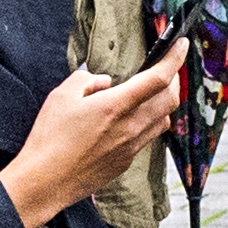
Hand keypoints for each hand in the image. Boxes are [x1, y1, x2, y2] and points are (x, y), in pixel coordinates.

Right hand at [3, 57, 182, 227]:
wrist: (45, 182)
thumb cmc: (49, 139)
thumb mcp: (61, 96)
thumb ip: (86, 80)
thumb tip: (105, 81)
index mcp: (115, 106)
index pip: (157, 79)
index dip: (174, 59)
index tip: (181, 45)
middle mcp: (130, 127)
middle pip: (170, 100)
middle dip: (174, 79)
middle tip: (166, 68)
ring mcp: (130, 148)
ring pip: (163, 120)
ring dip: (163, 103)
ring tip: (152, 94)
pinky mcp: (125, 162)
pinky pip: (148, 138)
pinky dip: (149, 122)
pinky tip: (132, 120)